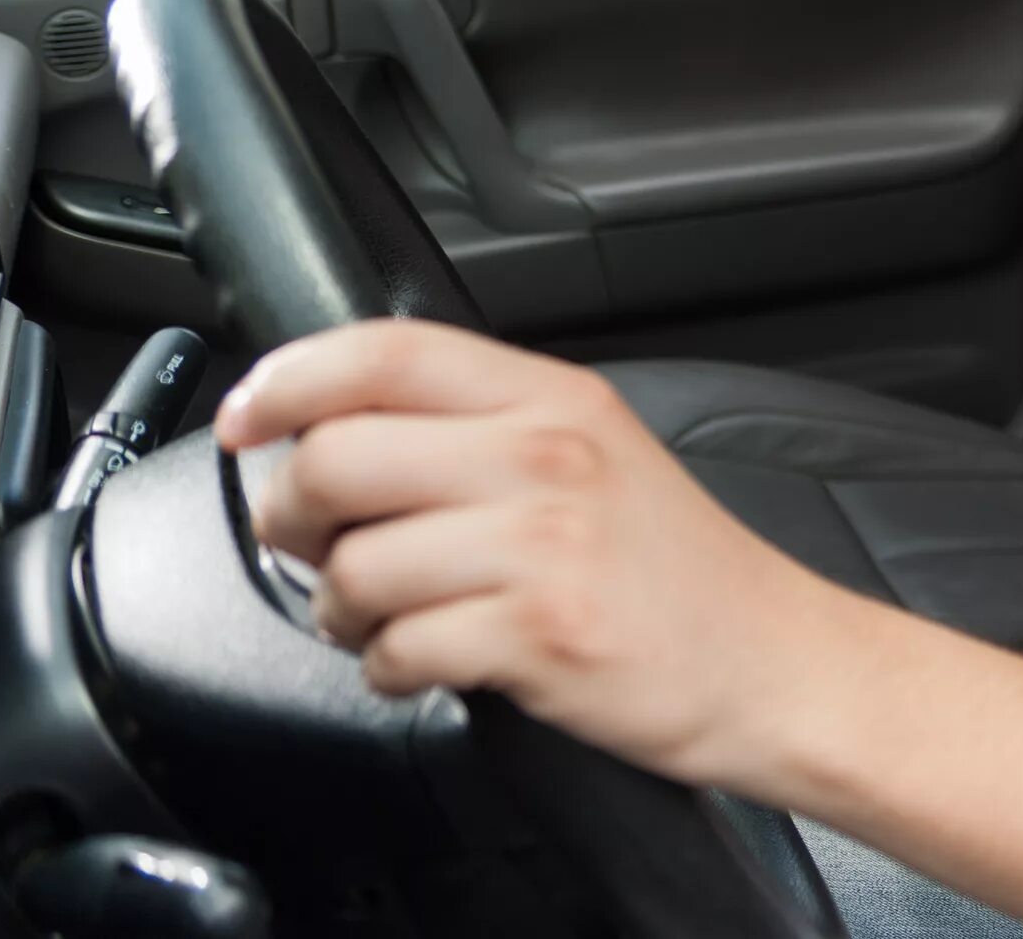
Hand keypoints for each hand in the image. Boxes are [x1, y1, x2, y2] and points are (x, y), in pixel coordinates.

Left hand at [214, 320, 847, 790]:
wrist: (775, 661)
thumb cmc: (679, 572)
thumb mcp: (597, 452)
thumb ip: (483, 424)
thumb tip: (332, 425)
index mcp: (557, 399)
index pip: (385, 352)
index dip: (288, 380)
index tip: (247, 419)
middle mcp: (549, 457)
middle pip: (338, 457)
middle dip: (294, 516)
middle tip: (315, 544)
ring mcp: (545, 545)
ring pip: (354, 566)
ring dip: (341, 609)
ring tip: (388, 618)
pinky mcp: (539, 634)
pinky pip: (396, 650)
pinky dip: (390, 669)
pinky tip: (431, 660)